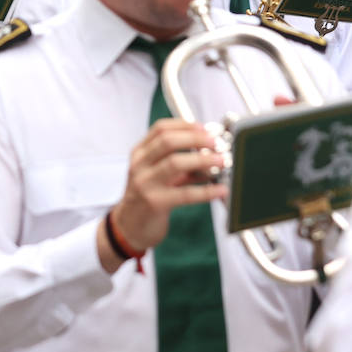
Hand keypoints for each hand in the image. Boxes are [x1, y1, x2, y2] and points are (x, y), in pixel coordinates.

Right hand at [101, 120, 226, 271]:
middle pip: (167, 141)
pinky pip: (185, 194)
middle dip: (196, 139)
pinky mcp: (154, 203)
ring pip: (175, 163)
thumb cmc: (147, 197)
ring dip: (203, 160)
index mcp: (140, 153)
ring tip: (222, 161)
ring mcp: (145, 183)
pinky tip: (220, 190)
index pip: (161, 129)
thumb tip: (209, 153)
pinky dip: (206, 191)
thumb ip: (177, 162)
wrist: (129, 227)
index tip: (205, 128)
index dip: (185, 125)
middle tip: (216, 142)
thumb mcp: (156, 174)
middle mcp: (139, 165)